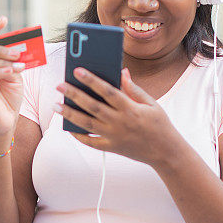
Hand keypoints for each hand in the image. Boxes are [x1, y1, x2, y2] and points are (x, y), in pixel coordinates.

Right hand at [0, 16, 25, 136]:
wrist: (6, 122)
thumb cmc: (10, 98)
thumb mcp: (16, 76)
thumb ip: (15, 62)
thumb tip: (21, 50)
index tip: (4, 19)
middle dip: (1, 48)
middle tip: (18, 51)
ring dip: (4, 61)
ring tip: (20, 65)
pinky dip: (0, 71)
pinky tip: (12, 71)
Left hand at [54, 67, 178, 165]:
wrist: (166, 152)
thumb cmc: (159, 124)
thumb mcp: (151, 103)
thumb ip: (134, 89)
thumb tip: (121, 72)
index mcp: (131, 109)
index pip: (107, 91)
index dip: (92, 80)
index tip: (78, 70)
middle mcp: (120, 122)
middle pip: (92, 106)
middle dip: (74, 95)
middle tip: (60, 85)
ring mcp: (114, 136)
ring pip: (87, 124)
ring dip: (70, 114)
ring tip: (56, 105)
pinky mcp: (112, 148)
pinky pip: (91, 142)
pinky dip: (79, 135)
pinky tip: (68, 127)